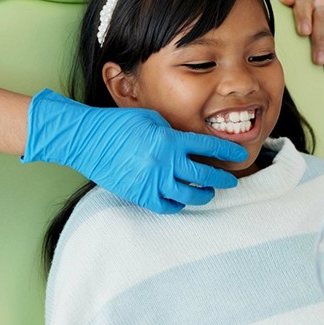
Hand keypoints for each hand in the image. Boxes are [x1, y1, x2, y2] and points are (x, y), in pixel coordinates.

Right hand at [22, 89, 246, 212]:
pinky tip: (182, 199)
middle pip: (204, 175)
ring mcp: (152, 181)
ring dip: (203, 194)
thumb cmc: (116, 125)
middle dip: (222, 179)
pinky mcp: (139, 194)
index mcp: (169, 140)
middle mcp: (164, 162)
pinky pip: (167, 206)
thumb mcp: (150, 118)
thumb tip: (186, 144)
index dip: (227, 151)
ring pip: (189, 195)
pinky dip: (178, 204)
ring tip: (207, 192)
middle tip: (230, 180)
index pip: (208, 146)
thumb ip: (171, 131)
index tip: (238, 155)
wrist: (85, 140)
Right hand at [278, 0, 323, 70]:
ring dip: (303, 17)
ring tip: (303, 33)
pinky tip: (284, 3)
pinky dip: (287, 0)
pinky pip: (292, 1)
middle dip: (321, 40)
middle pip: (323, 17)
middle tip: (318, 60)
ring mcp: (311, 9)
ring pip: (306, 3)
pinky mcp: (297, 10)